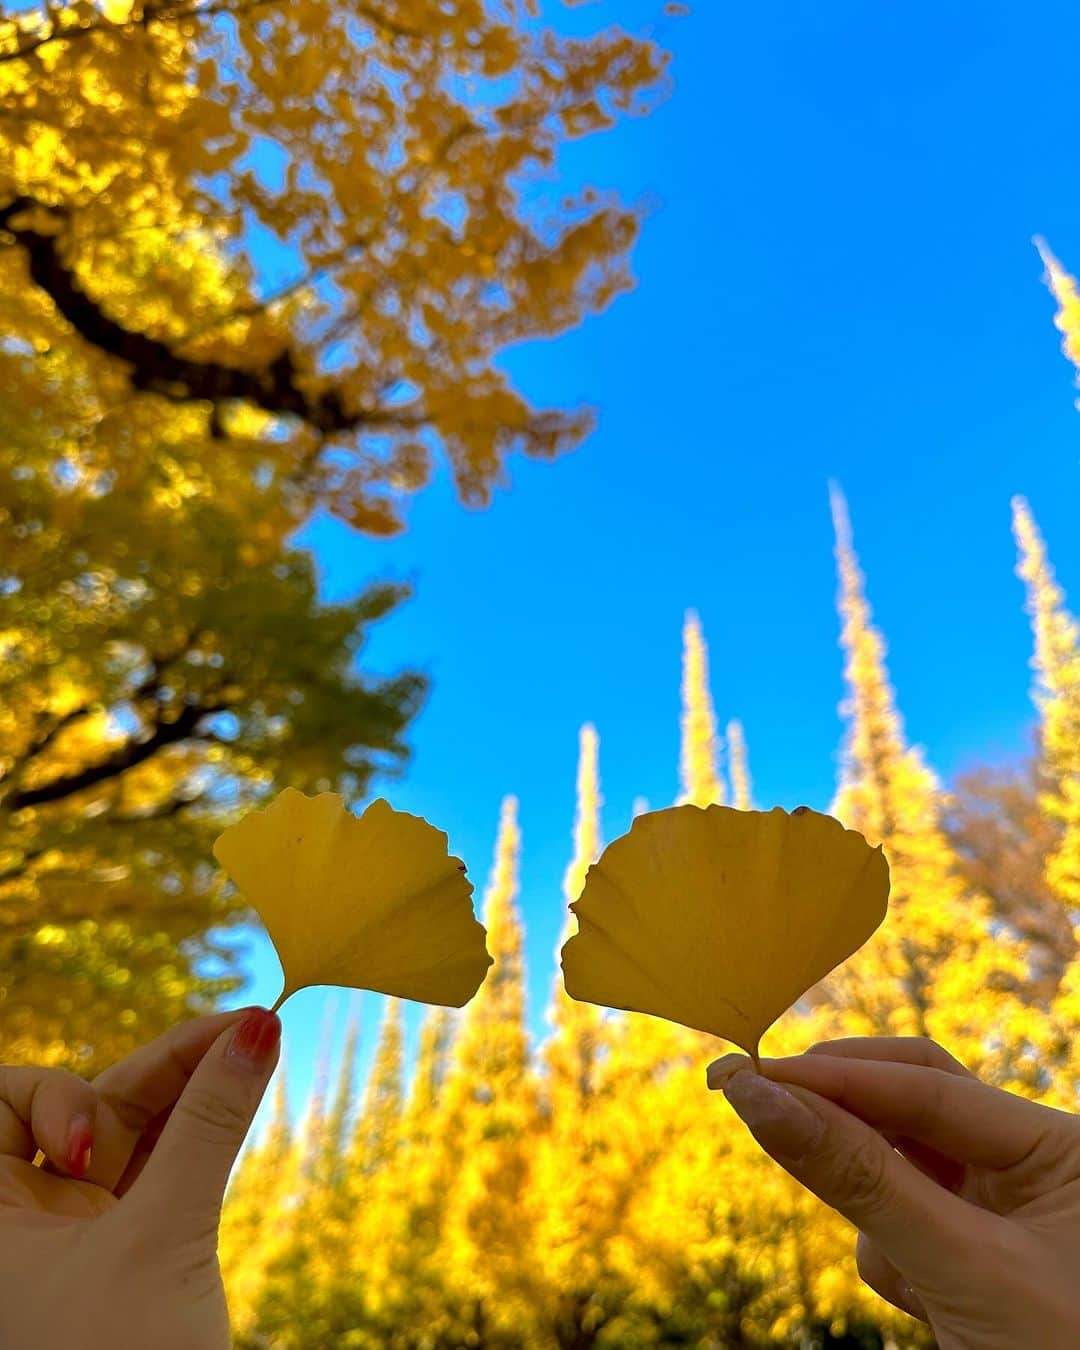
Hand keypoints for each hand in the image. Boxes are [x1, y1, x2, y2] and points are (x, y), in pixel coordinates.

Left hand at [0, 1005, 280, 1349]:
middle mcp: (38, 1212)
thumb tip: (256, 1030)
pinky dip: (208, 1123)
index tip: (84, 1147)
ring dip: (196, 1080)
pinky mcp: (146, 1241)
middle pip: (92, 1100)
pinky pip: (173, 1158)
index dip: (48, 1096)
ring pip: (141, 1125)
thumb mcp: (163, 1235)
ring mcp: (94, 1226)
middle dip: (162, 1061)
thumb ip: (211, 1126)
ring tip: (256, 1036)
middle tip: (240, 1025)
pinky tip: (247, 1079)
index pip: (2, 1102)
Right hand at [708, 1037, 1079, 1349]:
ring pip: (897, 1171)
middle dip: (842, 1117)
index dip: (837, 1078)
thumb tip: (761, 1099)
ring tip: (910, 1278)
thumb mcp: (962, 1268)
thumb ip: (861, 1179)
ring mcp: (1003, 1214)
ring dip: (873, 1211)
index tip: (754, 1074)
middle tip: (758, 1100)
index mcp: (1060, 1146)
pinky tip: (926, 1308)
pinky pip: (901, 1228)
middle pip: (910, 1108)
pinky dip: (891, 1258)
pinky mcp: (972, 1261)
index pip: (929, 1084)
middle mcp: (1034, 1166)